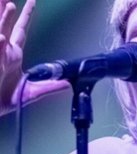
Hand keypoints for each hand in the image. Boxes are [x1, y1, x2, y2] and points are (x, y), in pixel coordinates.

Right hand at [0, 0, 68, 115]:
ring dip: (3, 19)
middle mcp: (4, 50)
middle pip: (6, 24)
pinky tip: (0, 36)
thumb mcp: (33, 92)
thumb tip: (68, 84)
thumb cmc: (6, 99)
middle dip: (8, 10)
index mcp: (14, 54)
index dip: (26, 15)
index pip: (21, 30)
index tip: (33, 1)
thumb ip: (50, 87)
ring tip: (9, 4)